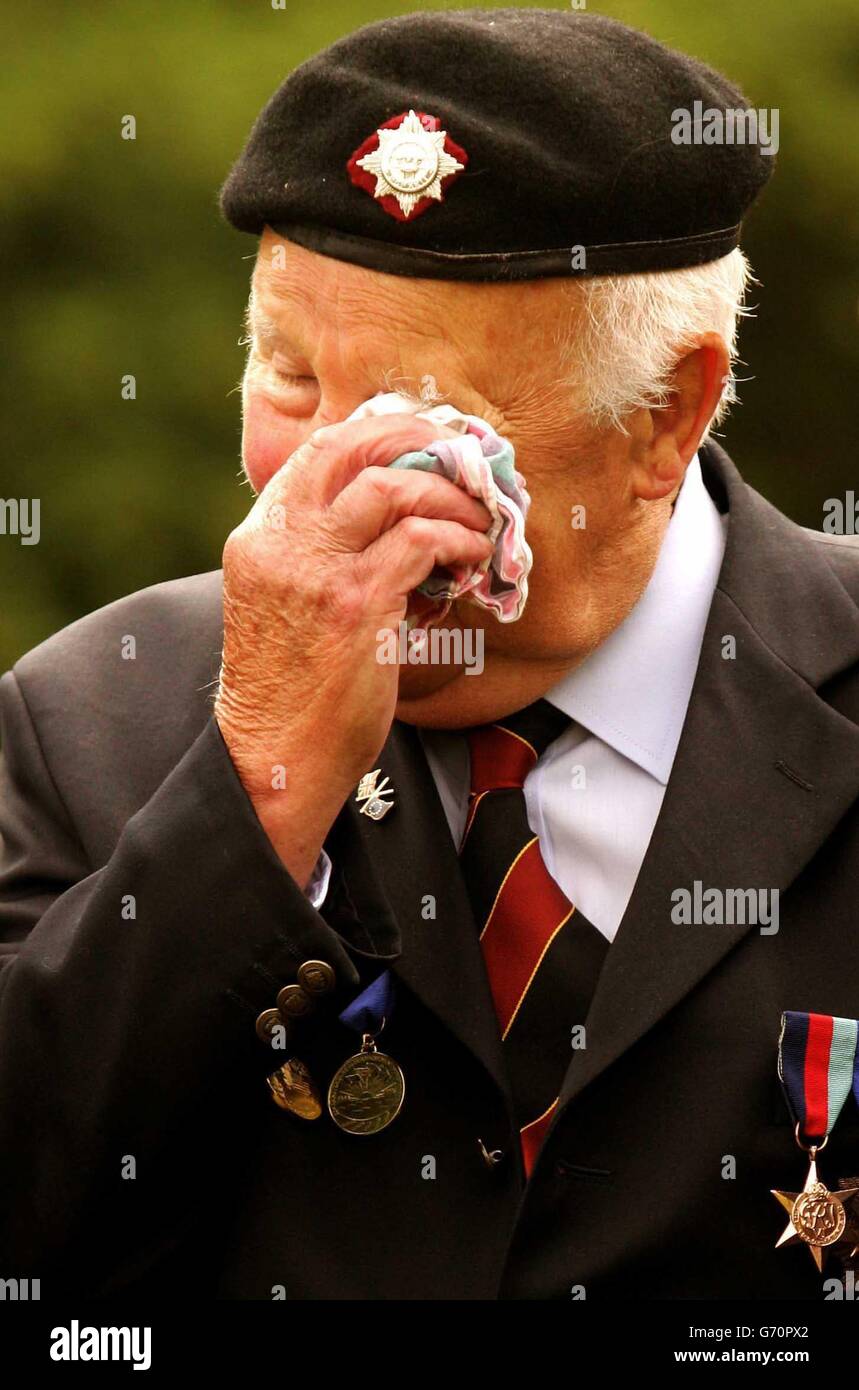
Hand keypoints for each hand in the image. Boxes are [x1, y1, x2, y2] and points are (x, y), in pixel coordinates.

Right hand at [215, 414, 492, 884]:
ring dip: (450, 496)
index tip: (427, 443)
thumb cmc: (289, 695)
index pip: (319, 450)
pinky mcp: (354, 604)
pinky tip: (474, 557)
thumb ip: (326, 560)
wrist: (270, 760)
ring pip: (394, 488)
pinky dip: (458, 539)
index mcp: (260, 537)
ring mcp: (315, 570)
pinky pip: (421, 542)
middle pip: (352, 446)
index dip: (381, 433)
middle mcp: (280, 541)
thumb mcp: (290, 608)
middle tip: (464, 459)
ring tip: (481, 519)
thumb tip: (402, 530)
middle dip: (418, 439)